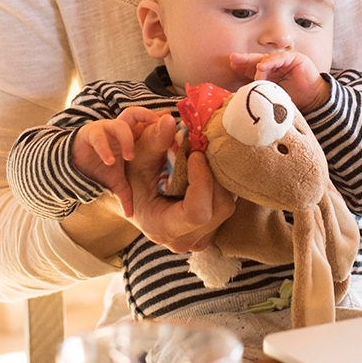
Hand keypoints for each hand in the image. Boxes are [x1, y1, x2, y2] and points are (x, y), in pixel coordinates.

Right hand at [70, 106, 165, 215]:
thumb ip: (126, 194)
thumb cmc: (100, 169)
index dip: (157, 121)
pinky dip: (105, 149)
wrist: (74, 167)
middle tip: (157, 130)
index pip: (145, 122)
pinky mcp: (89, 134)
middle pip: (135, 114)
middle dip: (147, 118)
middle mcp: (118, 129)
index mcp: (129, 136)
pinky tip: (110, 161)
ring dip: (127, 139)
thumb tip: (130, 215)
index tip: (171, 122)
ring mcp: (104, 130)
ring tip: (130, 157)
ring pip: (119, 125)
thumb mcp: (117, 182)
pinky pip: (98, 137)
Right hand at [123, 114, 235, 253]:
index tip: (196, 155)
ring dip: (219, 178)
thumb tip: (168, 121)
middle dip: (214, 176)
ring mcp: (201, 239)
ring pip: (228, 206)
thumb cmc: (134, 179)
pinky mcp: (212, 231)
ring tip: (203, 160)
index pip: (198, 213)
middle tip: (202, 151)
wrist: (137, 199)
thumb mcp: (138, 158)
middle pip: (220, 208)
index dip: (203, 181)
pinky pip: (228, 206)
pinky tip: (208, 171)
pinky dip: (220, 185)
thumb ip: (153, 141)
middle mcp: (185, 241)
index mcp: (162, 229)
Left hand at [228, 50, 330, 110]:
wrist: (314, 101)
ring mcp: (285, 61)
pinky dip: (271, 61)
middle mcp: (276, 66)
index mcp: (270, 74)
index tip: (232, 66)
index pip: (253, 69)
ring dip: (258, 65)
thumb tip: (242, 97)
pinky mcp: (295, 58)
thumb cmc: (295, 101)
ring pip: (268, 59)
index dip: (243, 67)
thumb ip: (261, 92)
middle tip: (233, 58)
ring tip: (253, 71)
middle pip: (257, 61)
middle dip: (245, 60)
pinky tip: (262, 66)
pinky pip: (280, 57)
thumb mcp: (273, 96)